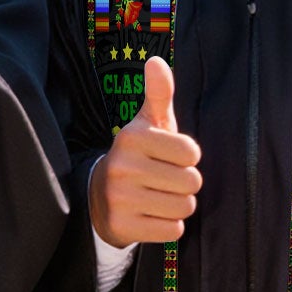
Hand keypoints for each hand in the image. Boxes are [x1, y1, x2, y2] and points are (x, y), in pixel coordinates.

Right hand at [89, 55, 201, 244]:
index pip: (192, 153)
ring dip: (178, 205)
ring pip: (184, 207)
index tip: (168, 157)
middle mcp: (122, 166)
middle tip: (163, 180)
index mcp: (132, 137)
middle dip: (184, 184)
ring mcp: (119, 198)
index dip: (188, 158)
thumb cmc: (138, 156)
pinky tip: (150, 215)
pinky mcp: (122, 226)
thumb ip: (158, 94)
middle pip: (192, 182)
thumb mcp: (148, 124)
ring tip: (158, 197)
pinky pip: (172, 230)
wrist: (99, 196)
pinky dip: (168, 226)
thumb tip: (156, 61)